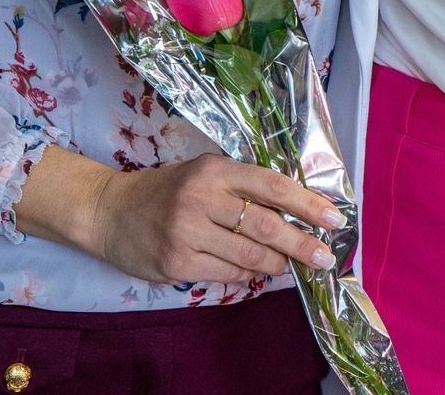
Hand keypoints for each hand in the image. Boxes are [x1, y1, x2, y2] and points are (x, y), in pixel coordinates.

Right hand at [89, 153, 343, 285]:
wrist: (109, 211)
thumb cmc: (166, 190)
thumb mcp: (203, 173)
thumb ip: (242, 187)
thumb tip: (296, 211)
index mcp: (214, 170)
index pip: (273, 186)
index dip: (308, 203)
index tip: (335, 218)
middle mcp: (202, 198)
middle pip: (267, 226)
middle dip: (303, 244)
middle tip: (325, 256)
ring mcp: (187, 233)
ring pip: (250, 256)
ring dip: (277, 263)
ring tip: (289, 265)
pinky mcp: (177, 263)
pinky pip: (228, 274)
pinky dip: (247, 275)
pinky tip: (254, 271)